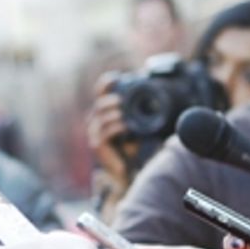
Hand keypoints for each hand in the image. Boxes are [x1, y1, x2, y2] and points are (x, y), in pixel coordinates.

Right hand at [86, 72, 136, 187]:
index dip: (105, 84)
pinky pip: (104, 132)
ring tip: (124, 115)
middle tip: (121, 101)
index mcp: (104, 112)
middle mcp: (96, 121)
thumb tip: (154, 99)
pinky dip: (115, 127)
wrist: (125, 171)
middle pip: (99, 104)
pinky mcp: (97, 145)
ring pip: (101, 117)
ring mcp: (95, 133)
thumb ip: (138, 113)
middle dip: (110, 100)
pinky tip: (124, 126)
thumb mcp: (136, 126)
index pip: (100, 93)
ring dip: (114, 115)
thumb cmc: (130, 147)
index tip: (116, 77)